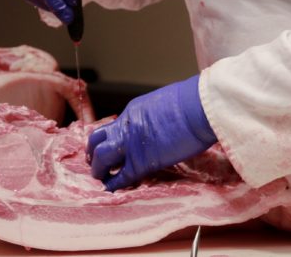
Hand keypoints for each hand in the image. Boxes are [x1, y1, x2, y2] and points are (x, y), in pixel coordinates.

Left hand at [86, 75, 215, 191]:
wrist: (197, 107)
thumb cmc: (191, 101)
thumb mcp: (164, 103)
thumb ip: (155, 117)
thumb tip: (160, 126)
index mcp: (133, 111)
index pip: (114, 127)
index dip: (110, 139)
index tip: (111, 147)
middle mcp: (126, 127)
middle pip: (98, 139)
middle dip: (93, 152)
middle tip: (94, 162)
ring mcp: (131, 144)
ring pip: (101, 157)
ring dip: (98, 169)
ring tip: (99, 177)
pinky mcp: (142, 162)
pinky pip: (122, 176)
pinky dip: (114, 184)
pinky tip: (110, 189)